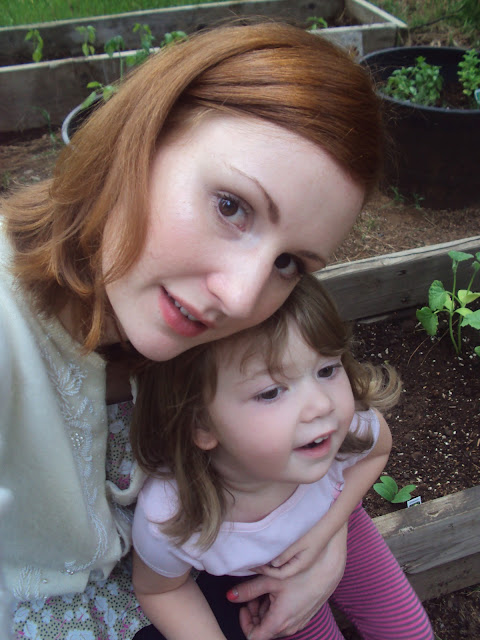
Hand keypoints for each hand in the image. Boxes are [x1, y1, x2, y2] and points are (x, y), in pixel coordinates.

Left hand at [231, 524, 347, 638]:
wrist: (326, 570)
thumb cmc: (299, 574)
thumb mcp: (269, 580)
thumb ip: (248, 590)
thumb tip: (230, 596)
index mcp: (278, 622)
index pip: (254, 637)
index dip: (245, 622)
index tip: (243, 606)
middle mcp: (289, 627)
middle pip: (264, 630)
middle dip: (254, 613)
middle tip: (253, 594)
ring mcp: (298, 623)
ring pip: (274, 624)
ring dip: (265, 610)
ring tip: (265, 590)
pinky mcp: (303, 616)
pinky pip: (285, 618)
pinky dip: (276, 608)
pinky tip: (277, 591)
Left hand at [252, 532, 322, 579]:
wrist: (329, 525)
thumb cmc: (314, 532)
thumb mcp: (298, 543)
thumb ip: (285, 554)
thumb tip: (272, 563)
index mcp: (300, 565)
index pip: (279, 574)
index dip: (266, 571)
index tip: (254, 565)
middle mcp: (301, 566)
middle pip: (280, 573)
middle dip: (266, 570)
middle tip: (253, 564)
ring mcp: (302, 561)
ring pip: (283, 567)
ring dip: (271, 565)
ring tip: (259, 558)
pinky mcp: (302, 555)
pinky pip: (287, 561)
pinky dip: (277, 559)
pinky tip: (271, 553)